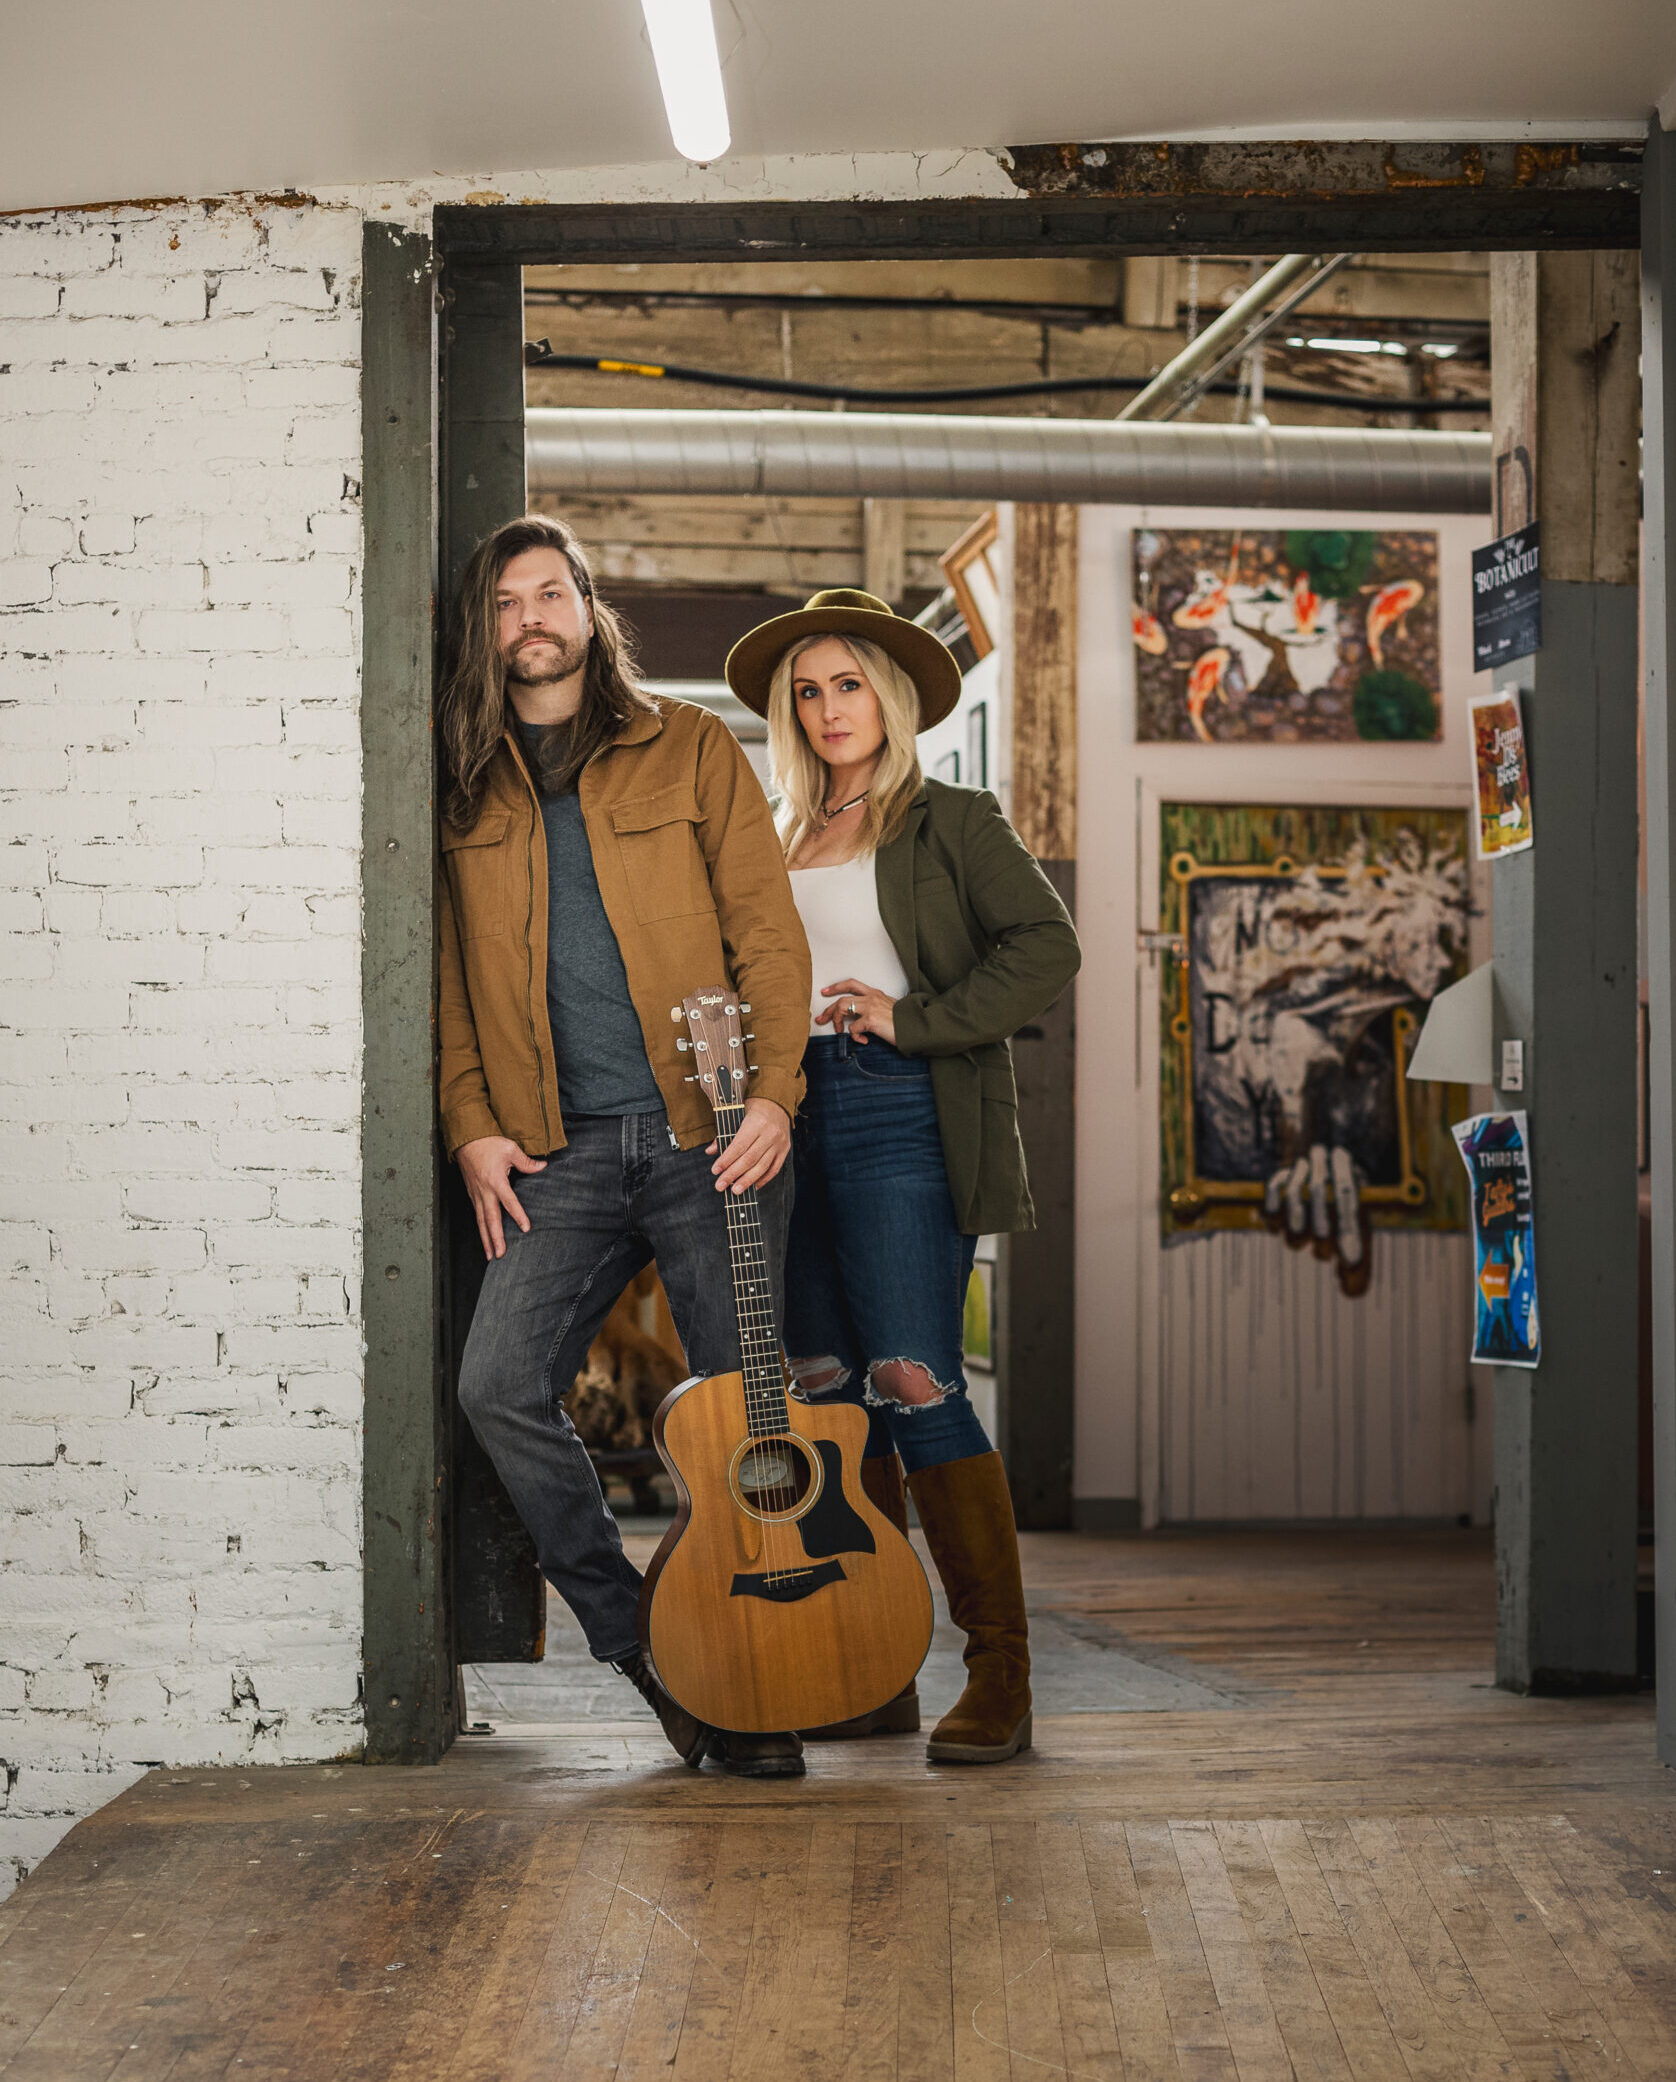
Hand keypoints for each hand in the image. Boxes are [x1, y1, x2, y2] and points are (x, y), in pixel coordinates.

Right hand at [457, 1135, 546, 1258]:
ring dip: (486, 1239)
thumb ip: (527, 1162)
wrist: (466, 1139)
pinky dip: (480, 1229)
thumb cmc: (488, 1143)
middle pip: (490, 1219)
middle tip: (500, 1254)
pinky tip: (484, 1239)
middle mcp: (484, 1191)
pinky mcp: (472, 1194)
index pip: (509, 1202)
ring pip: (481, 1221)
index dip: (518, 1215)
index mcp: (496, 1180)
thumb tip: (543, 1166)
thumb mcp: (510, 1149)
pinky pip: (476, 1215)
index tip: (525, 1228)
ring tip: (491, 1256)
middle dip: (495, 1238)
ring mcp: (476, 1194)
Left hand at [707, 1096, 790, 1194]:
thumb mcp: (737, 1115)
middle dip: (733, 1174)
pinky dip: (763, 1180)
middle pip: (750, 1159)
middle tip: (720, 1185)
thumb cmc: (752, 1110)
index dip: (726, 1160)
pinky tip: (752, 1187)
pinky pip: (774, 1169)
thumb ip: (724, 1134)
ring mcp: (779, 1144)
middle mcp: (769, 1134)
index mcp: (756, 1123)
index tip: (715, 1171)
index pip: (739, 1146)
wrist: (777, 1103)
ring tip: (735, 1190)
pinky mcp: (784, 1151)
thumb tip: (711, 1151)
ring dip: (747, 1181)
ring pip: (762, 1166)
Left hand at [815, 977, 896, 1046]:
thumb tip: (857, 1019)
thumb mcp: (888, 1008)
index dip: (836, 987)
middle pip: (841, 998)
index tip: (825, 992)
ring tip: (839, 1031)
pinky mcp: (871, 1020)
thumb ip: (873, 1008)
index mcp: (875, 993)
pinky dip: (855, 1037)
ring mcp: (870, 1008)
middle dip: (828, 1010)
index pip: (851, 984)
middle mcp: (871, 997)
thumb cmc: (904, 1022)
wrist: (916, 1027)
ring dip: (836, 1021)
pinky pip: (853, 1029)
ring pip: (842, 1007)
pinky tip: (863, 1041)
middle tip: (821, 1019)